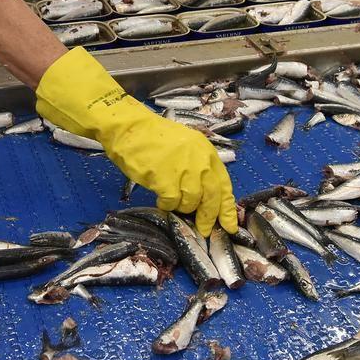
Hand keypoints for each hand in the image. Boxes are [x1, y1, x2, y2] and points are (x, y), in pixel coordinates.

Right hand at [36, 47, 235, 233]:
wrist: (130, 128)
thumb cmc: (155, 138)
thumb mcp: (186, 147)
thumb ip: (198, 168)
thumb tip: (206, 199)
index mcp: (206, 152)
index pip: (224, 185)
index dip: (227, 208)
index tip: (229, 225)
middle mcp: (199, 160)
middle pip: (211, 198)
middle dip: (207, 217)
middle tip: (203, 230)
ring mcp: (183, 169)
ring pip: (191, 202)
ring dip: (181, 206)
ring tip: (171, 199)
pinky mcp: (165, 178)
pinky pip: (171, 202)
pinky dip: (166, 204)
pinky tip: (160, 198)